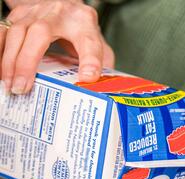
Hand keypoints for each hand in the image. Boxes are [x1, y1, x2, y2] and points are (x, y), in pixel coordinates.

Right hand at [0, 0, 114, 93]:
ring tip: (9, 84)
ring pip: (17, 31)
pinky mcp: (19, 14)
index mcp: (84, 23)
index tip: (88, 76)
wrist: (64, 7)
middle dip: (28, 62)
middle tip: (22, 88)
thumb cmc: (79, 32)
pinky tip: (1, 71)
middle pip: (40, 32)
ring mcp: (36, 11)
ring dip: (10, 60)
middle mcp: (59, 12)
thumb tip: (98, 91)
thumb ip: (100, 66)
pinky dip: (0, 51)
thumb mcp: (97, 46)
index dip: (90, 59)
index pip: (89, 40)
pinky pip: (4, 31)